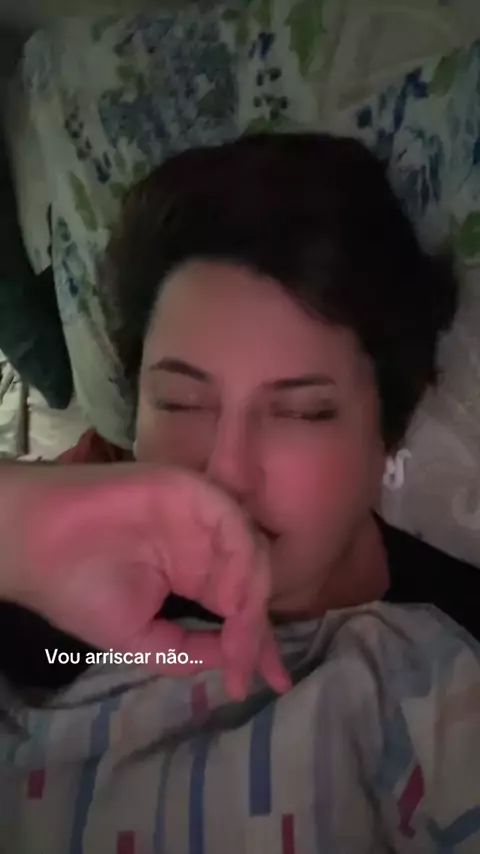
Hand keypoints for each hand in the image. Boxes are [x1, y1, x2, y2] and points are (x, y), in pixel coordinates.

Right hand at [7, 463, 289, 698]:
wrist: (34, 547)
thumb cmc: (78, 589)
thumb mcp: (139, 637)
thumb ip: (187, 650)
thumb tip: (233, 662)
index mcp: (195, 574)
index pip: (240, 608)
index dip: (259, 645)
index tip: (276, 683)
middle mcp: (204, 545)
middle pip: (254, 582)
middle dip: (262, 628)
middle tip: (255, 667)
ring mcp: (200, 517)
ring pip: (250, 553)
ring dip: (252, 598)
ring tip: (241, 638)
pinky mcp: (190, 491)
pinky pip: (231, 521)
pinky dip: (240, 557)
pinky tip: (231, 596)